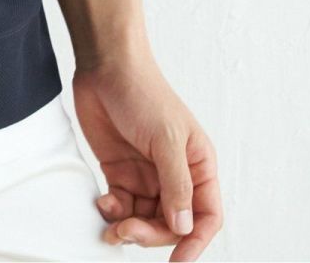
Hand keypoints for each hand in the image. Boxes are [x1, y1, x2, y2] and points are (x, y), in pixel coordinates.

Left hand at [71, 53, 222, 259]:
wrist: (106, 66)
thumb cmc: (143, 92)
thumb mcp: (165, 137)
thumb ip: (176, 184)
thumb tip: (184, 226)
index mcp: (198, 165)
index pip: (207, 216)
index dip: (196, 242)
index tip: (178, 262)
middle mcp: (175, 174)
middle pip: (172, 224)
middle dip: (152, 234)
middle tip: (128, 232)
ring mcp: (147, 174)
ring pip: (145, 219)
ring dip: (130, 228)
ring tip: (112, 224)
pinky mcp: (120, 172)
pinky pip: (121, 206)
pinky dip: (113, 213)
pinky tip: (103, 203)